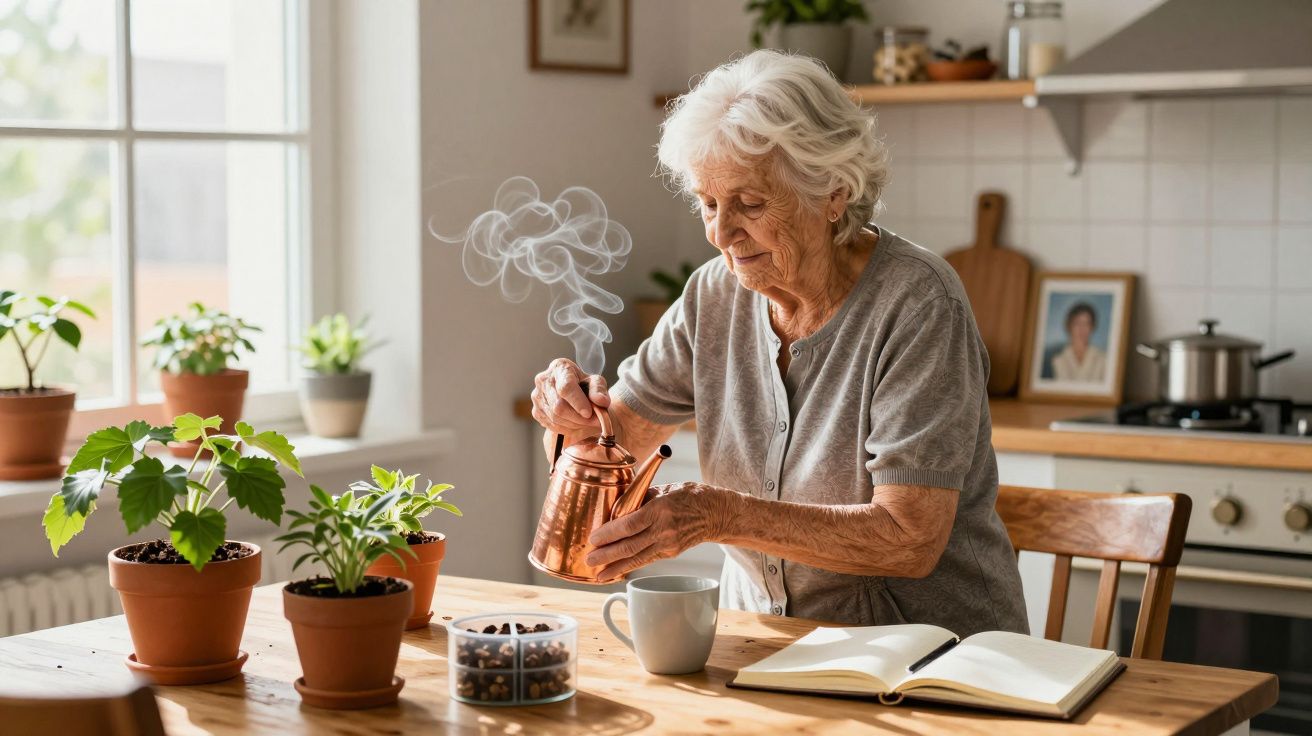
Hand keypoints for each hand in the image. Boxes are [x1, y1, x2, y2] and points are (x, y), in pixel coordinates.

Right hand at [530, 358, 609, 434]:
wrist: (573, 392)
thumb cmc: (584, 384)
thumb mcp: (595, 382)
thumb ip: (599, 390)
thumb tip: (601, 401)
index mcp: (559, 368)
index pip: (566, 387)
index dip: (578, 402)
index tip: (589, 413)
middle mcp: (543, 380)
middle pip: (559, 406)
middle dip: (579, 418)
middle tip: (595, 421)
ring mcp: (537, 397)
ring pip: (555, 418)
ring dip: (575, 424)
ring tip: (586, 421)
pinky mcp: (536, 411)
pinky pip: (552, 426)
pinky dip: (567, 428)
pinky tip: (575, 423)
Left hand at [585, 482, 728, 580]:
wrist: (715, 513)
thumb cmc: (689, 496)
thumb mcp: (664, 489)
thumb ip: (641, 498)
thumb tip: (618, 507)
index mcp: (660, 510)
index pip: (630, 525)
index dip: (609, 534)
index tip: (594, 539)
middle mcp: (664, 529)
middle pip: (630, 546)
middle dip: (607, 555)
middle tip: (589, 560)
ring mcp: (669, 544)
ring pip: (637, 558)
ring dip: (615, 567)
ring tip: (598, 574)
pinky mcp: (671, 553)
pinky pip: (646, 560)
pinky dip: (630, 567)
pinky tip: (616, 572)